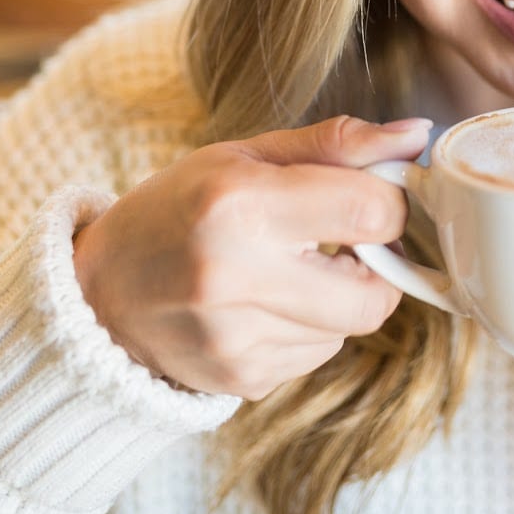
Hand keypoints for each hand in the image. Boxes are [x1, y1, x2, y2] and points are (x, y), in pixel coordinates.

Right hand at [72, 115, 429, 399]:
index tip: (369, 196)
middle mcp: (236, 277)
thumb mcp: (245, 156)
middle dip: (374, 263)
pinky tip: (262, 305)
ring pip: (350, 326)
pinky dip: (309, 328)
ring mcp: (237, 339)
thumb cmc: (176, 210)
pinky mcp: (242, 379)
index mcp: (239, 204)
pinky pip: (318, 354)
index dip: (388, 202)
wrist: (97, 294)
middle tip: (339, 239)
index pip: (371, 211)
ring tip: (285, 269)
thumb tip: (416, 134)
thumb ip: (336, 144)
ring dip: (338, 295)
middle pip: (375, 292)